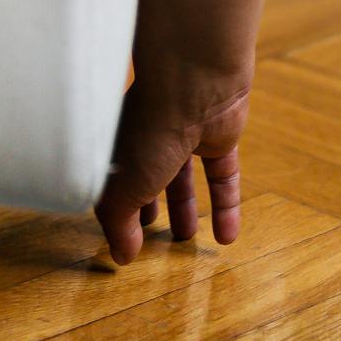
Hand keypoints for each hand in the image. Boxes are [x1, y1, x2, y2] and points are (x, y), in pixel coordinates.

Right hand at [95, 77, 246, 263]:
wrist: (194, 83)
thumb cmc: (149, 130)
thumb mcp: (122, 188)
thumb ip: (120, 224)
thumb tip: (122, 256)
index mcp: (118, 143)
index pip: (113, 181)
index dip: (118, 211)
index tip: (124, 241)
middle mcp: (148, 138)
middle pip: (147, 178)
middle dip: (148, 207)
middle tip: (153, 237)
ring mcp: (185, 135)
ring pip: (184, 177)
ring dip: (185, 208)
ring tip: (186, 240)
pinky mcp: (218, 137)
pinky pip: (222, 175)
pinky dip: (225, 205)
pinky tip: (226, 238)